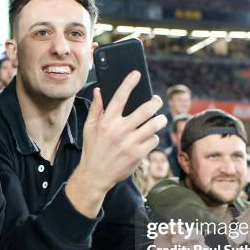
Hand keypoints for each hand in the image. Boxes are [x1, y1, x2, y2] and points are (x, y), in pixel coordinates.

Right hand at [66, 71, 165, 216]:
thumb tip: (99, 91)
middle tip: (157, 100)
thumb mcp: (89, 128)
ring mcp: (130, 143)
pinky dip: (153, 138)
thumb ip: (96, 109)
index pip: (120, 97)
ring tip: (160, 118)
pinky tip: (149, 138)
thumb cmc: (92, 150)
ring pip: (154, 125)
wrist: (95, 176)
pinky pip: (153, 140)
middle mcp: (119, 130)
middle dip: (155, 101)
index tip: (137, 74)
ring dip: (160, 119)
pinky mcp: (138, 155)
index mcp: (107, 122)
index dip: (129, 83)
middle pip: (145, 110)